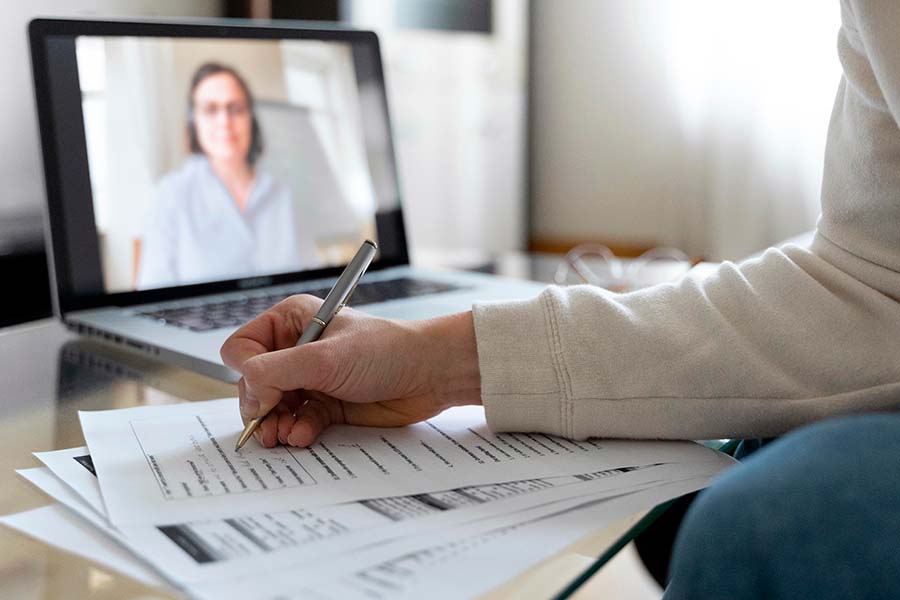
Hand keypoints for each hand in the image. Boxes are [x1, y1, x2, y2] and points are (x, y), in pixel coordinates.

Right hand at [220, 294, 481, 447]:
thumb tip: (248, 392)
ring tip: (284, 436)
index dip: (247, 373)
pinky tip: (304, 436)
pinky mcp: (326, 405)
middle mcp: (296, 348)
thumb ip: (277, 371)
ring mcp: (311, 378)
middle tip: (268, 426)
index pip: (242, 347)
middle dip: (259, 407)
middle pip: (253, 383)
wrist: (429, 375)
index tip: (263, 394)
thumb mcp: (325, 358)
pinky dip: (297, 431)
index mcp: (290, 321)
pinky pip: (297, 422)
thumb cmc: (386, 351)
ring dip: (275, 425)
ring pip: (272, 408)